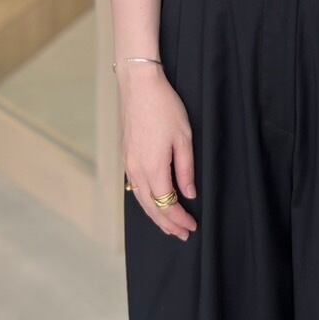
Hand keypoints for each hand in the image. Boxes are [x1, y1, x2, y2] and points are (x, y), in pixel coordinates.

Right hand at [120, 66, 198, 241]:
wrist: (139, 85)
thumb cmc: (164, 107)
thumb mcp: (184, 137)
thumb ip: (186, 169)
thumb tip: (189, 193)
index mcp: (153, 168)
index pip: (167, 205)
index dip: (179, 219)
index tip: (192, 227)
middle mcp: (137, 170)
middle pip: (152, 208)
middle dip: (168, 224)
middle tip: (182, 234)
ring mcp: (129, 163)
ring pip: (141, 200)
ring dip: (155, 215)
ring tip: (169, 225)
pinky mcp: (126, 156)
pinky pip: (135, 188)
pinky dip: (146, 201)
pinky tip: (152, 202)